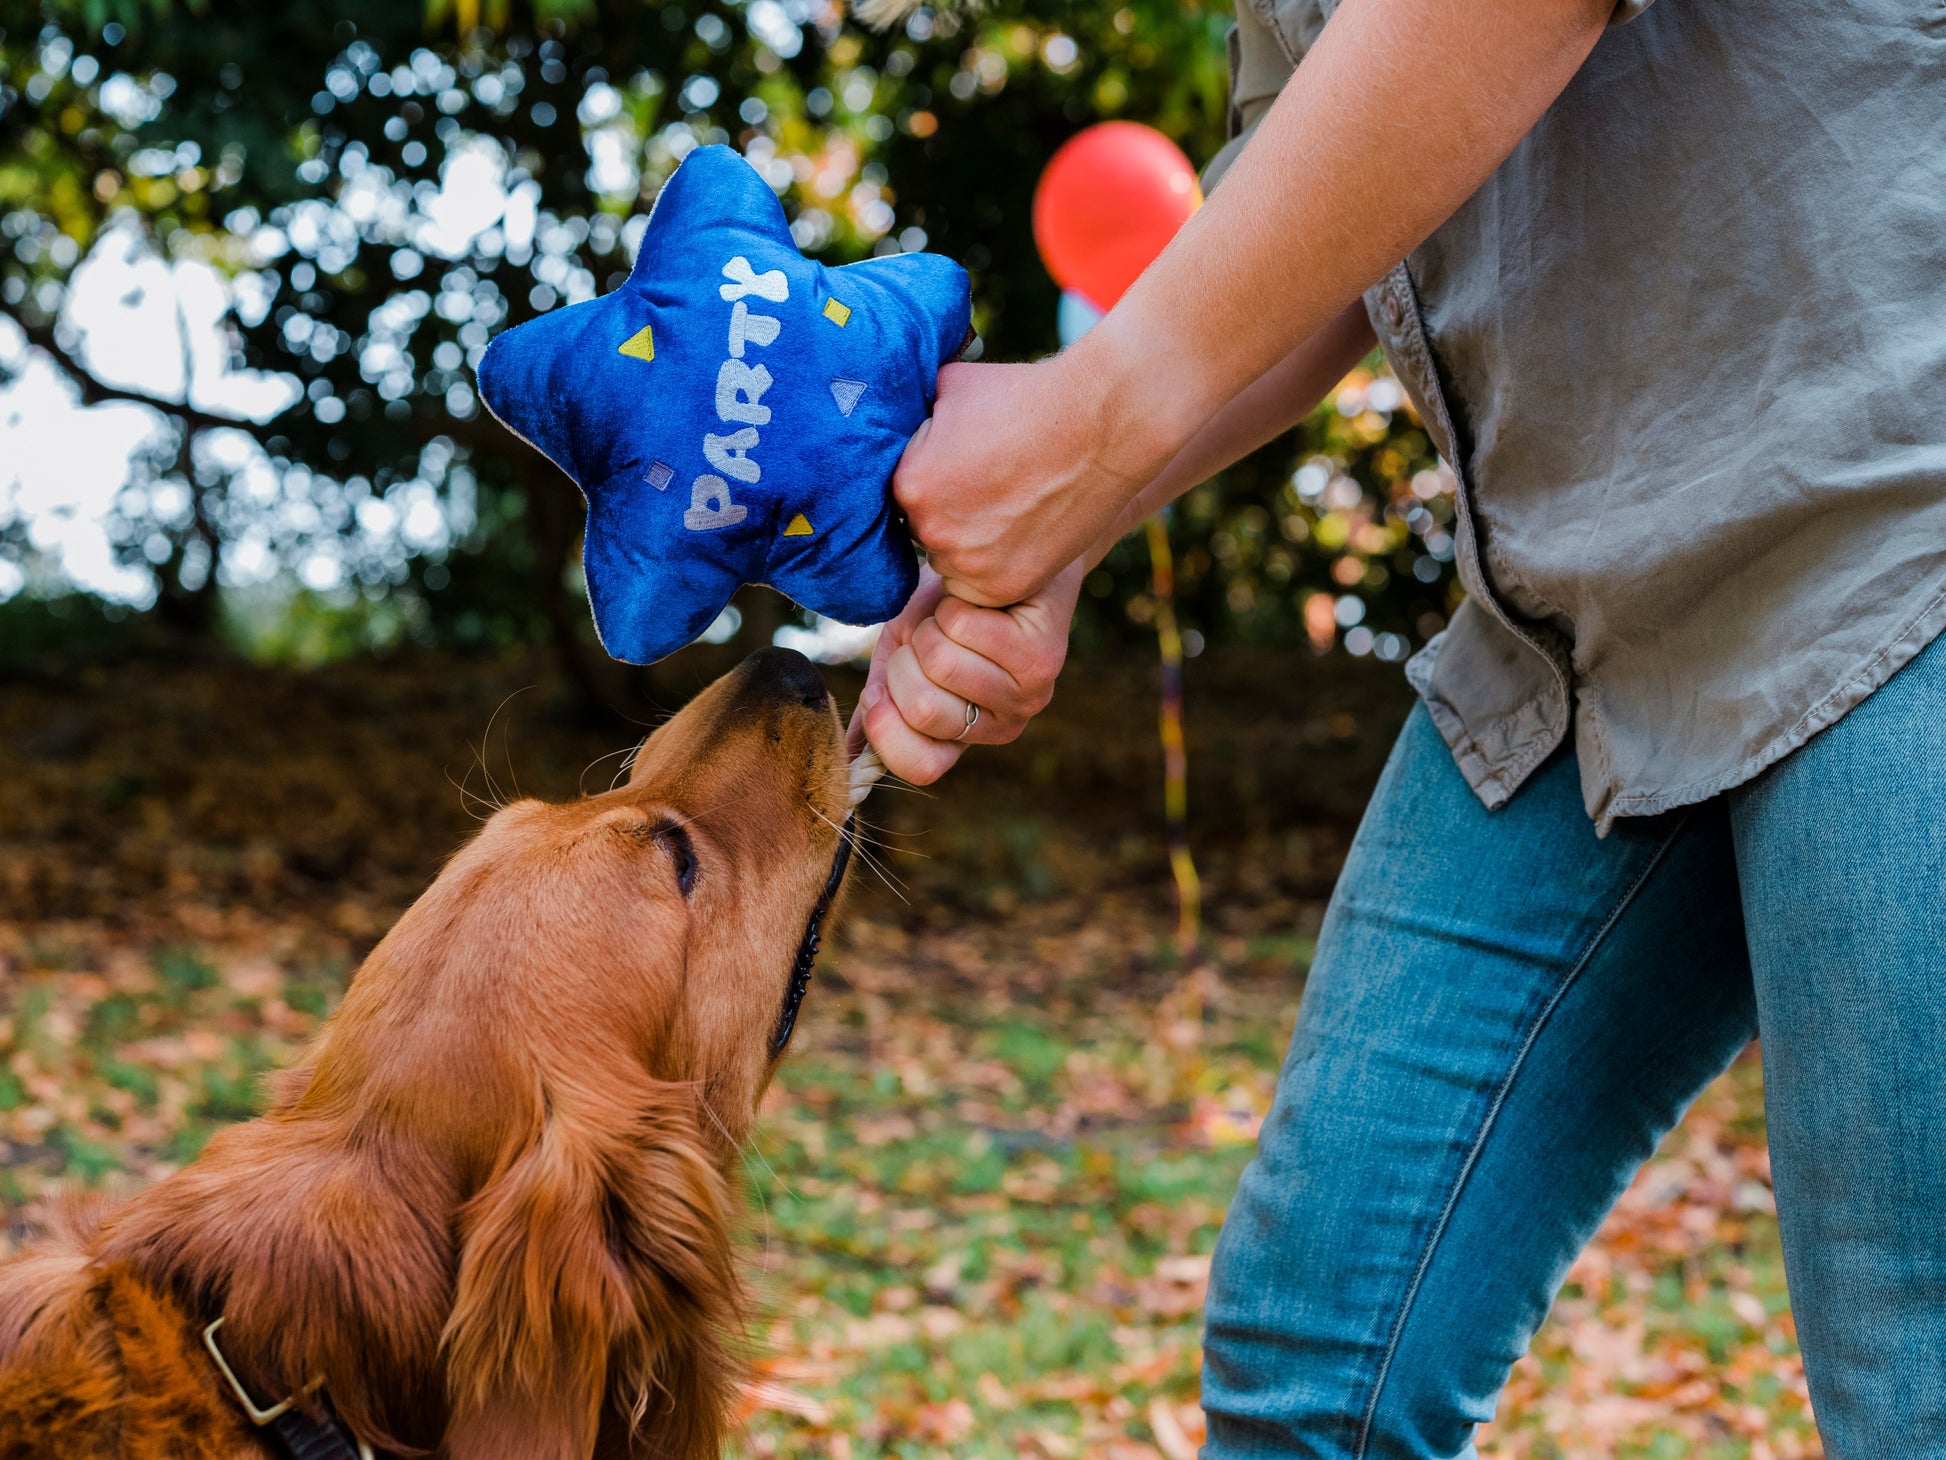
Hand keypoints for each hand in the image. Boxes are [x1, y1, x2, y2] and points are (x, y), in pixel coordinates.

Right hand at [847, 561, 1083, 785]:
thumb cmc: (944, 616)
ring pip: (942, 664)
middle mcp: (1002, 727)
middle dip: (905, 661)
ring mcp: (1028, 694)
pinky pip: (966, 628)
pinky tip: (976, 603)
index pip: (921, 767)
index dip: (884, 729)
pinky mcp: (1041, 654)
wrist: (996, 564)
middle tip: (927, 640)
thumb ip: (877, 706)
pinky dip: (954, 603)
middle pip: (923, 709)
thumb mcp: (901, 661)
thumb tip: (844, 757)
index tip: (877, 690)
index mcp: (964, 738)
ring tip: (952, 619)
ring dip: (932, 628)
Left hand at [893, 355, 1169, 609]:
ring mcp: (969, 564)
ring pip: (952, 562)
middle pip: (923, 532)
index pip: (898, 496)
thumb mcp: (949, 387)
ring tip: (1011, 504)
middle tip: (989, 485)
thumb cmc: (1026, 396)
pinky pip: (984, 586)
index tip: (960, 467)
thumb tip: (882, 419)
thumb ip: (911, 418)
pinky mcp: (1006, 587)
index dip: (929, 479)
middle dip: (948, 513)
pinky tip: (1025, 527)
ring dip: (972, 542)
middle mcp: (931, 529)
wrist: (1102, 422)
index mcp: (908, 482)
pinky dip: (1000, 564)